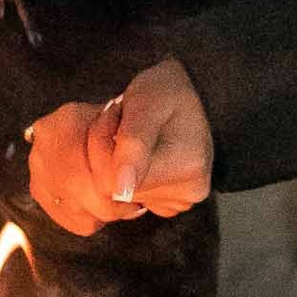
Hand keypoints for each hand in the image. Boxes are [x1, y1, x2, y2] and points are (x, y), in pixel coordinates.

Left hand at [27, 60, 213, 233]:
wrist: (194, 94)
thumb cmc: (166, 91)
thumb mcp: (145, 103)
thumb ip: (133, 144)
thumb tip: (122, 190)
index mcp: (186, 167)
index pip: (111, 181)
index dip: (102, 146)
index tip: (115, 114)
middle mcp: (189, 193)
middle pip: (115, 191)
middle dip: (107, 154)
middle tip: (120, 121)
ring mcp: (181, 202)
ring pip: (121, 195)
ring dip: (116, 163)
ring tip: (132, 135)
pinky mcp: (172, 204)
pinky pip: (133, 199)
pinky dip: (128, 175)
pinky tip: (140, 153)